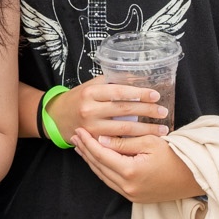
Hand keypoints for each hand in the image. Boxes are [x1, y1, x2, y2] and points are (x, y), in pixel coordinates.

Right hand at [48, 75, 168, 150]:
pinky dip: (134, 141)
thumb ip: (109, 83)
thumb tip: (135, 77)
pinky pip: (117, 141)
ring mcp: (91, 127)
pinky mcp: (94, 140)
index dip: (138, 93)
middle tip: (163, 112)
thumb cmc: (78, 99)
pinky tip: (147, 140)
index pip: (118, 91)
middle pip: (124, 110)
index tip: (155, 96)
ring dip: (145, 130)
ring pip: (123, 129)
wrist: (56, 117)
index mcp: (91, 92)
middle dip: (147, 112)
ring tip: (162, 130)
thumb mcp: (90, 86)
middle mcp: (90, 109)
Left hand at [71, 128, 200, 202]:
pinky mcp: (135, 198)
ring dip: (91, 161)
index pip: (101, 155)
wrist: (194, 176)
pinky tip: (98, 160)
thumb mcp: (149, 142)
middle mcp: (128, 187)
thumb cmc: (175, 155)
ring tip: (81, 147)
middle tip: (75, 136)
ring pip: (103, 176)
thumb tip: (100, 140)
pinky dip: (103, 170)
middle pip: (99, 167)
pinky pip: (112, 183)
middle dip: (86, 150)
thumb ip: (123, 142)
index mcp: (130, 172)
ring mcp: (131, 195)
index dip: (88, 142)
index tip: (79, 130)